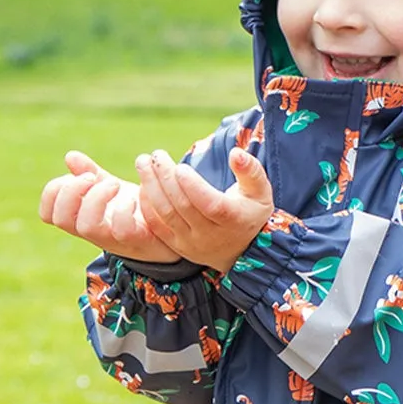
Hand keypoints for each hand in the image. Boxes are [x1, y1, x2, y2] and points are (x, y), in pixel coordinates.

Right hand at [39, 150, 182, 261]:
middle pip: (62, 219)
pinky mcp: (137, 239)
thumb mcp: (110, 189)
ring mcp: (113, 238)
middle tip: (93, 177)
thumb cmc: (135, 209)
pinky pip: (122, 229)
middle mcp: (93, 231)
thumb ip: (90, 174)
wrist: (170, 228)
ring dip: (97, 198)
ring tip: (114, 184)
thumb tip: (70, 156)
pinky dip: (125, 208)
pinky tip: (135, 198)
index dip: (52, 193)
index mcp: (81, 218)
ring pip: (87, 226)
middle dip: (72, 191)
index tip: (75, 176)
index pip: (48, 214)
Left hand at [137, 146, 273, 273]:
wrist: (240, 250)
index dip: (192, 186)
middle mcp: (211, 236)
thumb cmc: (250, 212)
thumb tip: (236, 153)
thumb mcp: (260, 191)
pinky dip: (147, 205)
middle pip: (183, 206)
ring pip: (166, 214)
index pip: (209, 204)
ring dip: (151, 187)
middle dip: (165, 178)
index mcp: (233, 220)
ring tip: (142, 163)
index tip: (180, 167)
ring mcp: (192, 244)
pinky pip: (157, 226)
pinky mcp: (177, 247)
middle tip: (155, 155)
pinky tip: (144, 184)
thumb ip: (250, 170)